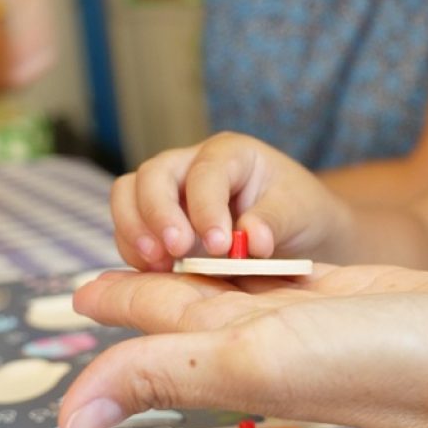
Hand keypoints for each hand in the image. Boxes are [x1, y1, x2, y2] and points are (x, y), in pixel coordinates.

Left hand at [59, 264, 427, 427]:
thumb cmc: (376, 361)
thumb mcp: (255, 358)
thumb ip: (161, 370)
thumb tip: (67, 422)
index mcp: (228, 353)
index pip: (153, 324)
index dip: (116, 303)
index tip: (81, 290)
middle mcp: (261, 336)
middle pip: (187, 302)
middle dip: (147, 282)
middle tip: (115, 261)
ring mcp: (307, 315)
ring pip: (233, 285)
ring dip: (195, 265)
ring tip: (169, 244)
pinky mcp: (347, 293)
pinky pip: (284, 270)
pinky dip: (255, 256)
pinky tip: (248, 249)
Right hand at [112, 132, 351, 270]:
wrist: (296, 229)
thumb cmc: (298, 211)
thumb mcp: (298, 211)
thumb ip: (274, 221)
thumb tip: (252, 239)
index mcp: (230, 153)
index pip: (206, 173)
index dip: (206, 208)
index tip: (219, 246)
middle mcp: (192, 164)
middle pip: (154, 174)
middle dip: (158, 214)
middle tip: (176, 252)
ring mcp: (170, 191)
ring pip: (129, 194)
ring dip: (135, 231)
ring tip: (157, 266)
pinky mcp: (159, 221)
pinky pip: (131, 227)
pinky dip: (134, 250)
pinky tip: (154, 274)